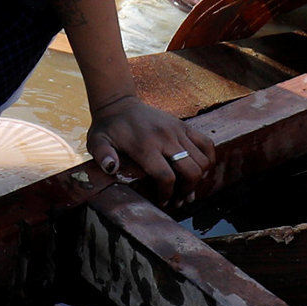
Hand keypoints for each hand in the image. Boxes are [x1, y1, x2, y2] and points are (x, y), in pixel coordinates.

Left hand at [87, 96, 212, 192]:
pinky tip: (200, 169)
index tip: (164, 201)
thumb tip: (111, 167)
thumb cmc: (108, 128)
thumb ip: (102, 155)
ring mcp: (177, 130)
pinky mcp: (184, 125)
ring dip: (199, 178)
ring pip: (202, 160)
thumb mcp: (97, 142)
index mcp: (145, 146)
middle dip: (188, 190)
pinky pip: (206, 144)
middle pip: (190, 170)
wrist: (119, 104)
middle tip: (180, 200)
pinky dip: (209, 159)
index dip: (168, 194)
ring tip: (189, 187)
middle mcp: (165, 138)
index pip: (166, 176)